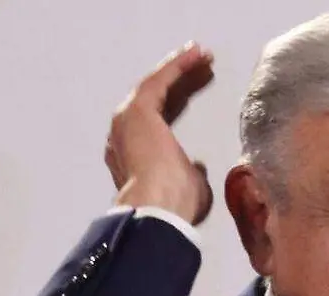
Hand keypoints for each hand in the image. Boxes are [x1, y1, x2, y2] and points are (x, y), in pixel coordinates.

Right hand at [106, 42, 214, 223]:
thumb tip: (196, 164)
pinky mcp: (137, 109)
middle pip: (157, 101)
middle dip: (182, 83)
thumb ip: (191, 173)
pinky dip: (177, 65)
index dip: (179, 103)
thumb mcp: (190, 187)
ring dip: (179, 69)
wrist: (158, 208)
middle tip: (204, 68)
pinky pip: (159, 80)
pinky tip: (196, 53)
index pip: (160, 121)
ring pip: (156, 87)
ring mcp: (127, 121)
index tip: (198, 90)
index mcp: (136, 157)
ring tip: (203, 55)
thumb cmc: (176, 206)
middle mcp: (125, 136)